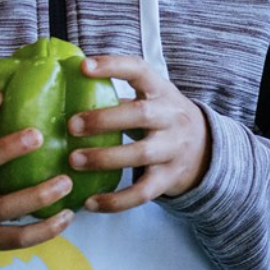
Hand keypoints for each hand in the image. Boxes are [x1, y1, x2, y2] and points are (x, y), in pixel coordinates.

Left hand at [69, 55, 210, 210]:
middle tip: (72, 125)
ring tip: (73, 161)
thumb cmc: (161, 119)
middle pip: (141, 114)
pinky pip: (142, 193)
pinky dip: (116, 201)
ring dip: (104, 158)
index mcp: (161, 91)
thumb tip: (64, 88)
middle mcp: (171, 118)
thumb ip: (118, 97)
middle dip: (104, 119)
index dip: (113, 66)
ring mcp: (173, 150)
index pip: (140, 71)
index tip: (84, 66)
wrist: (204, 150)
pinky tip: (91, 203)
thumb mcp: (151, 99)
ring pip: (140, 154)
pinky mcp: (168, 179)